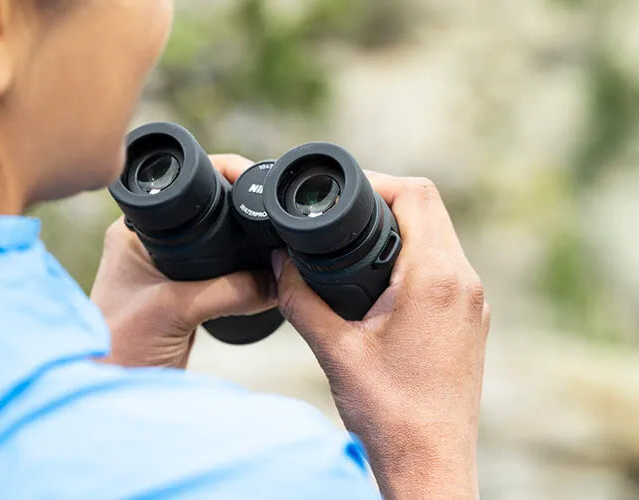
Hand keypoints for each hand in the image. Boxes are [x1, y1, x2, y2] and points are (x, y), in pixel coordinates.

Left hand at [91, 155, 276, 368]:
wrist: (111, 391)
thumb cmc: (118, 348)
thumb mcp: (175, 309)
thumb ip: (228, 290)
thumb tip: (276, 281)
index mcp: (135, 230)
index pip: (186, 188)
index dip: (223, 177)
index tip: (257, 183)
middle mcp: (150, 243)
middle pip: (206, 213)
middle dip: (241, 212)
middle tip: (275, 217)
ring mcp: (168, 270)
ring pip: (217, 245)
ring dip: (243, 247)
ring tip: (274, 246)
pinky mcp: (184, 296)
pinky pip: (221, 275)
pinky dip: (242, 275)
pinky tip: (262, 279)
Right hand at [272, 173, 489, 498]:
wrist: (431, 461)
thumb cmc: (389, 412)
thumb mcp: (334, 350)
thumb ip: (299, 298)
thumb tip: (276, 262)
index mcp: (436, 279)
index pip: (417, 195)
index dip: (377, 182)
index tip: (342, 196)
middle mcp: (464, 283)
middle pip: (429, 210)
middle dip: (384, 203)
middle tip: (341, 218)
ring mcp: (473, 303)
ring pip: (439, 238)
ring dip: (401, 231)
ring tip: (356, 246)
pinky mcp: (470, 320)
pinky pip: (446, 267)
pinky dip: (414, 258)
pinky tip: (380, 281)